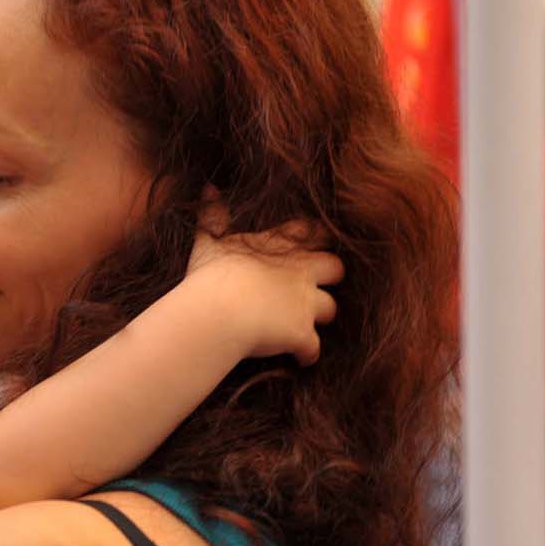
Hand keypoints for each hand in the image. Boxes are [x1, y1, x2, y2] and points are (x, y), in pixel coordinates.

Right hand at [186, 204, 342, 366]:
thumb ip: (213, 214)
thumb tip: (208, 187)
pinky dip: (307, 353)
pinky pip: (314, 348)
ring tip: (305, 322)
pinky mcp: (302, 334)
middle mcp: (301, 272)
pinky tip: (300, 358)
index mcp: (281, 246)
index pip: (313, 232)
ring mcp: (305, 304)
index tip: (313, 243)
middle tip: (315, 284)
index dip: (316, 237)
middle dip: (330, 276)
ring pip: (331, 308)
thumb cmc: (210, 275)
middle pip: (336, 268)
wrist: (217, 313)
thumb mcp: (209, 240)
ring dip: (320, 315)